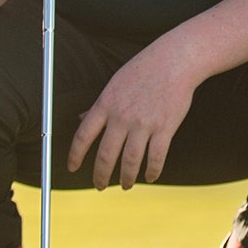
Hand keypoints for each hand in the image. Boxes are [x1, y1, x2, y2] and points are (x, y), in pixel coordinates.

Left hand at [69, 39, 203, 188]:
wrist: (175, 61)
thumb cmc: (143, 70)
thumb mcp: (114, 84)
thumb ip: (99, 106)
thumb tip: (82, 119)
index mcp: (106, 104)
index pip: (83, 136)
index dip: (75, 156)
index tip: (72, 168)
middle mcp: (122, 116)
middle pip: (106, 156)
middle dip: (100, 176)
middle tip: (99, 186)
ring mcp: (144, 123)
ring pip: (130, 161)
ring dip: (127, 178)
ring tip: (126, 185)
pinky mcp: (165, 128)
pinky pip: (156, 158)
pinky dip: (152, 171)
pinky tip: (150, 176)